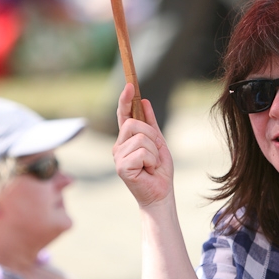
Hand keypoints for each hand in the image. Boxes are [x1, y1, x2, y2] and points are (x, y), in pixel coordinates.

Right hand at [113, 83, 174, 206]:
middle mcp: (118, 146)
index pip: (123, 115)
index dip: (125, 99)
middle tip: (155, 154)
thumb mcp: (159, 143)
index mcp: (127, 139)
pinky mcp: (121, 167)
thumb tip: (144, 101)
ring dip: (154, 152)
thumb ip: (151, 124)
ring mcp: (118, 156)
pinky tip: (148, 171)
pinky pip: (142, 152)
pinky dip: (152, 161)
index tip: (130, 85)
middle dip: (152, 136)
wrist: (161, 193)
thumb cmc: (159, 170)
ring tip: (151, 165)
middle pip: (134, 124)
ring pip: (141, 138)